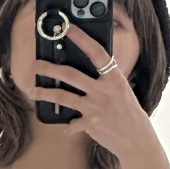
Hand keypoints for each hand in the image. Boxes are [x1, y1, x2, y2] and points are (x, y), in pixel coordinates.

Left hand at [34, 24, 159, 165]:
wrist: (137, 140)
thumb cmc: (129, 113)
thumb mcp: (122, 89)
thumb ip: (107, 77)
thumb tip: (92, 63)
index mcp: (114, 78)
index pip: (96, 53)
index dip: (81, 39)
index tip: (68, 28)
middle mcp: (103, 90)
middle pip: (71, 75)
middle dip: (50, 68)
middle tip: (36, 65)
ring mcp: (96, 107)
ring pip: (64, 97)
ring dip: (46, 93)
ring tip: (32, 91)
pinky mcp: (91, 124)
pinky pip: (73, 124)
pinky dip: (68, 127)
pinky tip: (65, 127)